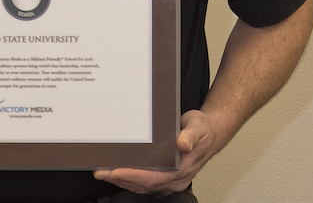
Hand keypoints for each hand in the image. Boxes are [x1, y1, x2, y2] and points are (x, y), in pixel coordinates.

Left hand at [93, 110, 216, 193]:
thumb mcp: (198, 127)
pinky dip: (130, 178)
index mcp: (182, 169)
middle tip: (101, 171)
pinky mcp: (166, 176)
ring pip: (142, 186)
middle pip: (143, 185)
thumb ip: (191, 136)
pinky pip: (145, 182)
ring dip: (122, 180)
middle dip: (120, 179)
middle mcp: (175, 179)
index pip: (153, 178)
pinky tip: (119, 172)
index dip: (133, 176)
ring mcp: (170, 179)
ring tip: (104, 172)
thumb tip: (183, 144)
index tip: (115, 171)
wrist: (211, 133)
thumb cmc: (203, 130)